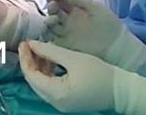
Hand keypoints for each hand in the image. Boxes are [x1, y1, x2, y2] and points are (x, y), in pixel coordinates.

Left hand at [20, 41, 145, 114]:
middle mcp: (55, 102)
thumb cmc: (99, 73)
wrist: (121, 90)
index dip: (25, 58)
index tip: (24, 42)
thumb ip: (51, 51)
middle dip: (30, 61)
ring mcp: (61, 103)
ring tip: (41, 49)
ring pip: (42, 84)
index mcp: (56, 93)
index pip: (30, 76)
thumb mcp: (73, 58)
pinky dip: (48, 73)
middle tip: (29, 43)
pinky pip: (51, 86)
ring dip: (39, 66)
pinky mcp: (67, 101)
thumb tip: (32, 43)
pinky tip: (51, 59)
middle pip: (34, 81)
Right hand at [45, 0, 123, 57]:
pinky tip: (50, 29)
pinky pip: (52, 38)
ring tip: (52, 18)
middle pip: (54, 11)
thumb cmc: (108, 23)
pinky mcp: (65, 45)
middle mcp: (69, 20)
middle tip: (52, 5)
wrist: (116, 45)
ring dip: (48, 19)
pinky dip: (48, 33)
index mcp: (76, 9)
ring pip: (51, 24)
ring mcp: (66, 32)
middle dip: (51, 6)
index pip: (60, 1)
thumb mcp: (95, 7)